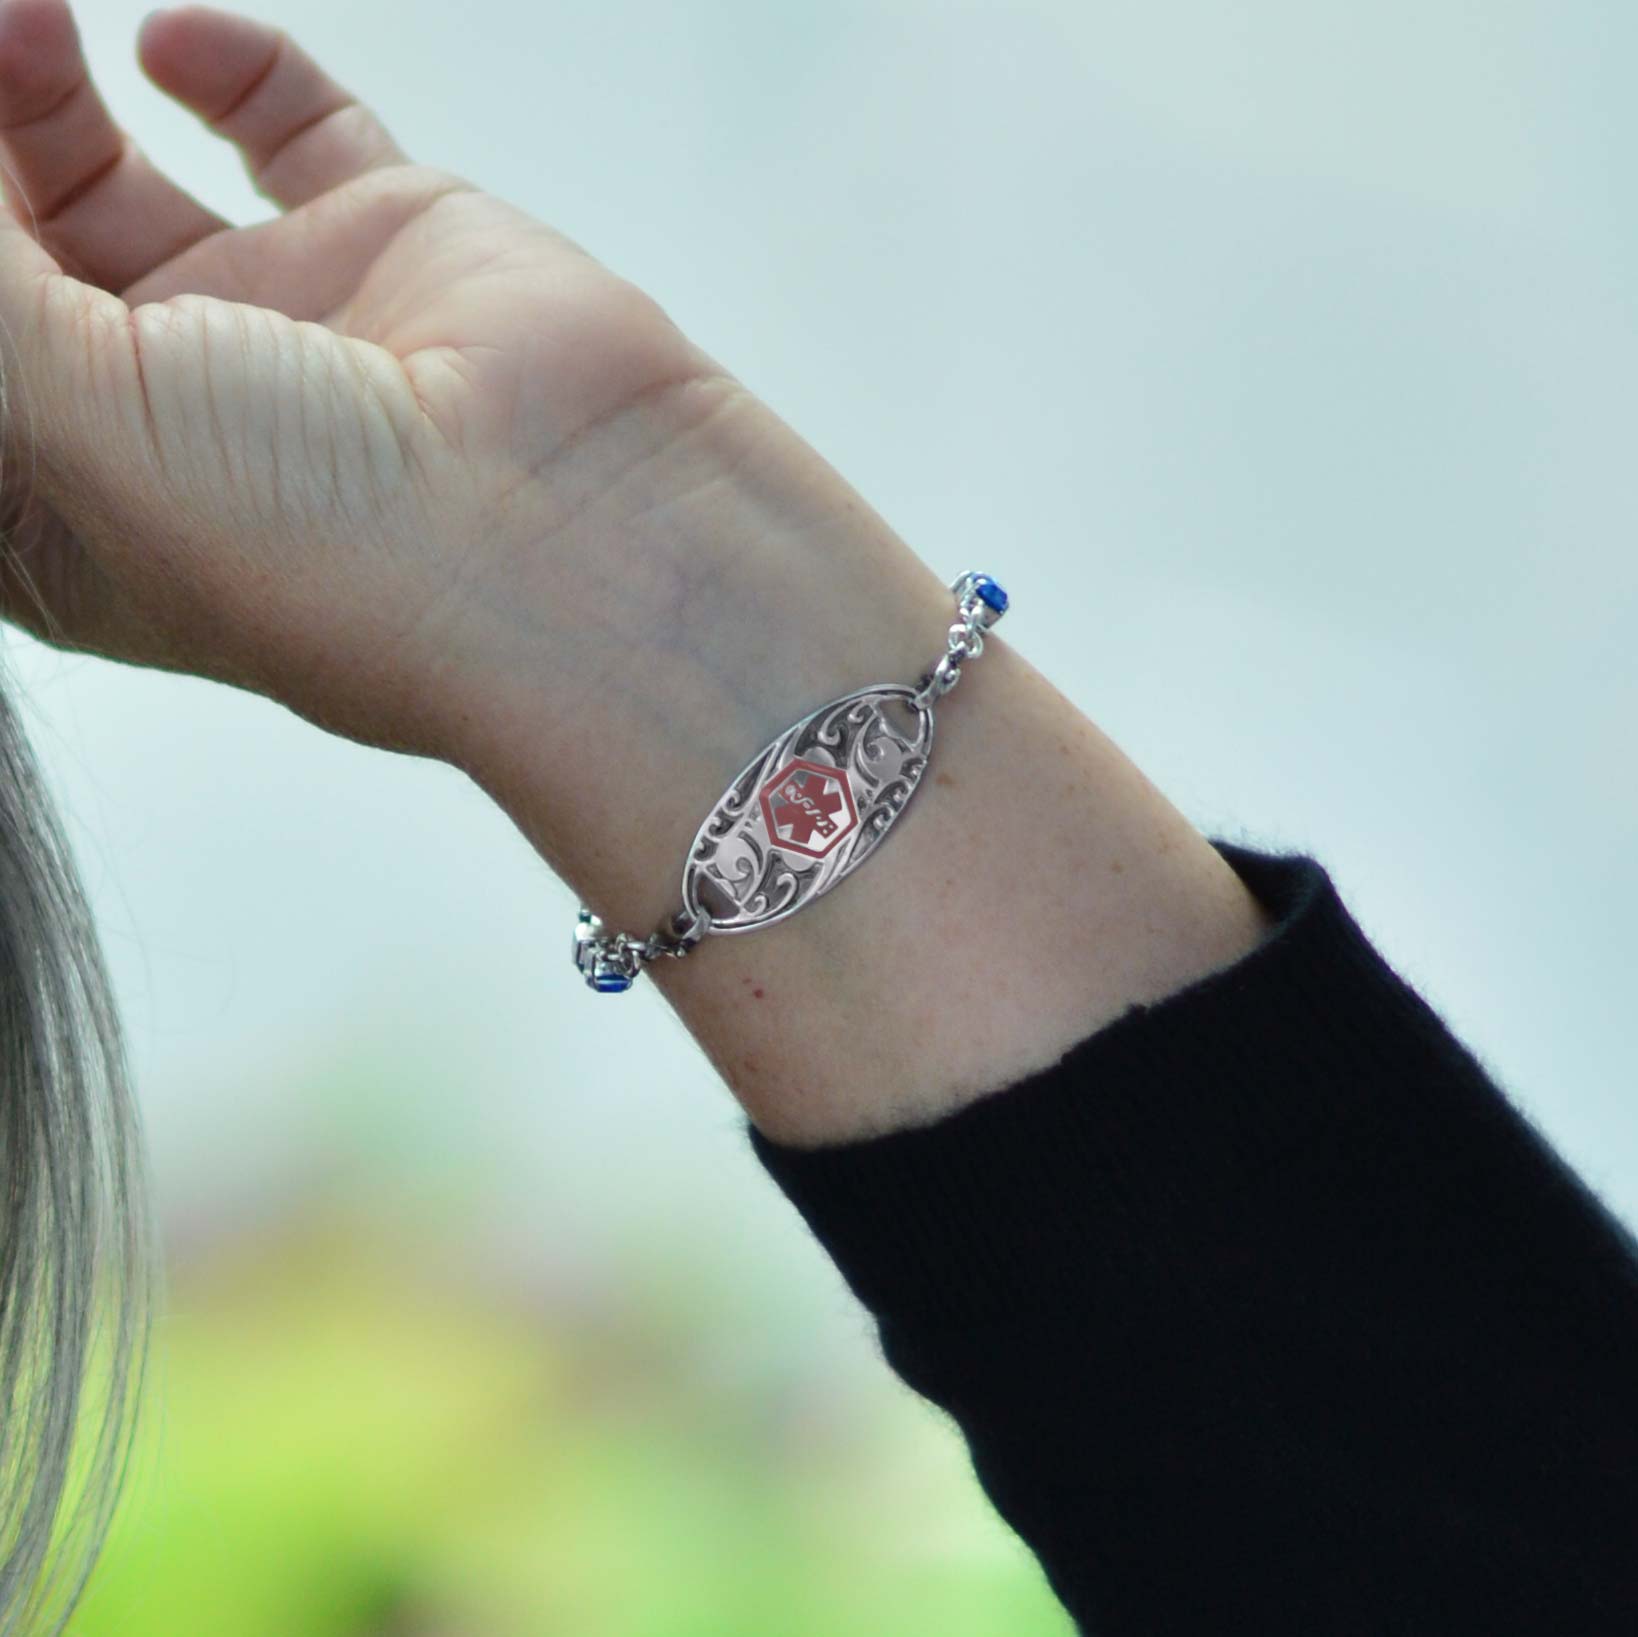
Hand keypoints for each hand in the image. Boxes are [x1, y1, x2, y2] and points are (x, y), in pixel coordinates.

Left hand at [0, 0, 745, 755]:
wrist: (557, 536)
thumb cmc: (321, 551)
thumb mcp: (48, 417)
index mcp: (69, 498)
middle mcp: (168, 418)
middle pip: (15, 251)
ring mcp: (278, 330)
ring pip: (119, 179)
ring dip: (45, 89)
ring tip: (27, 27)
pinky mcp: (383, 252)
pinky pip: (288, 129)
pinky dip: (228, 66)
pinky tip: (175, 48)